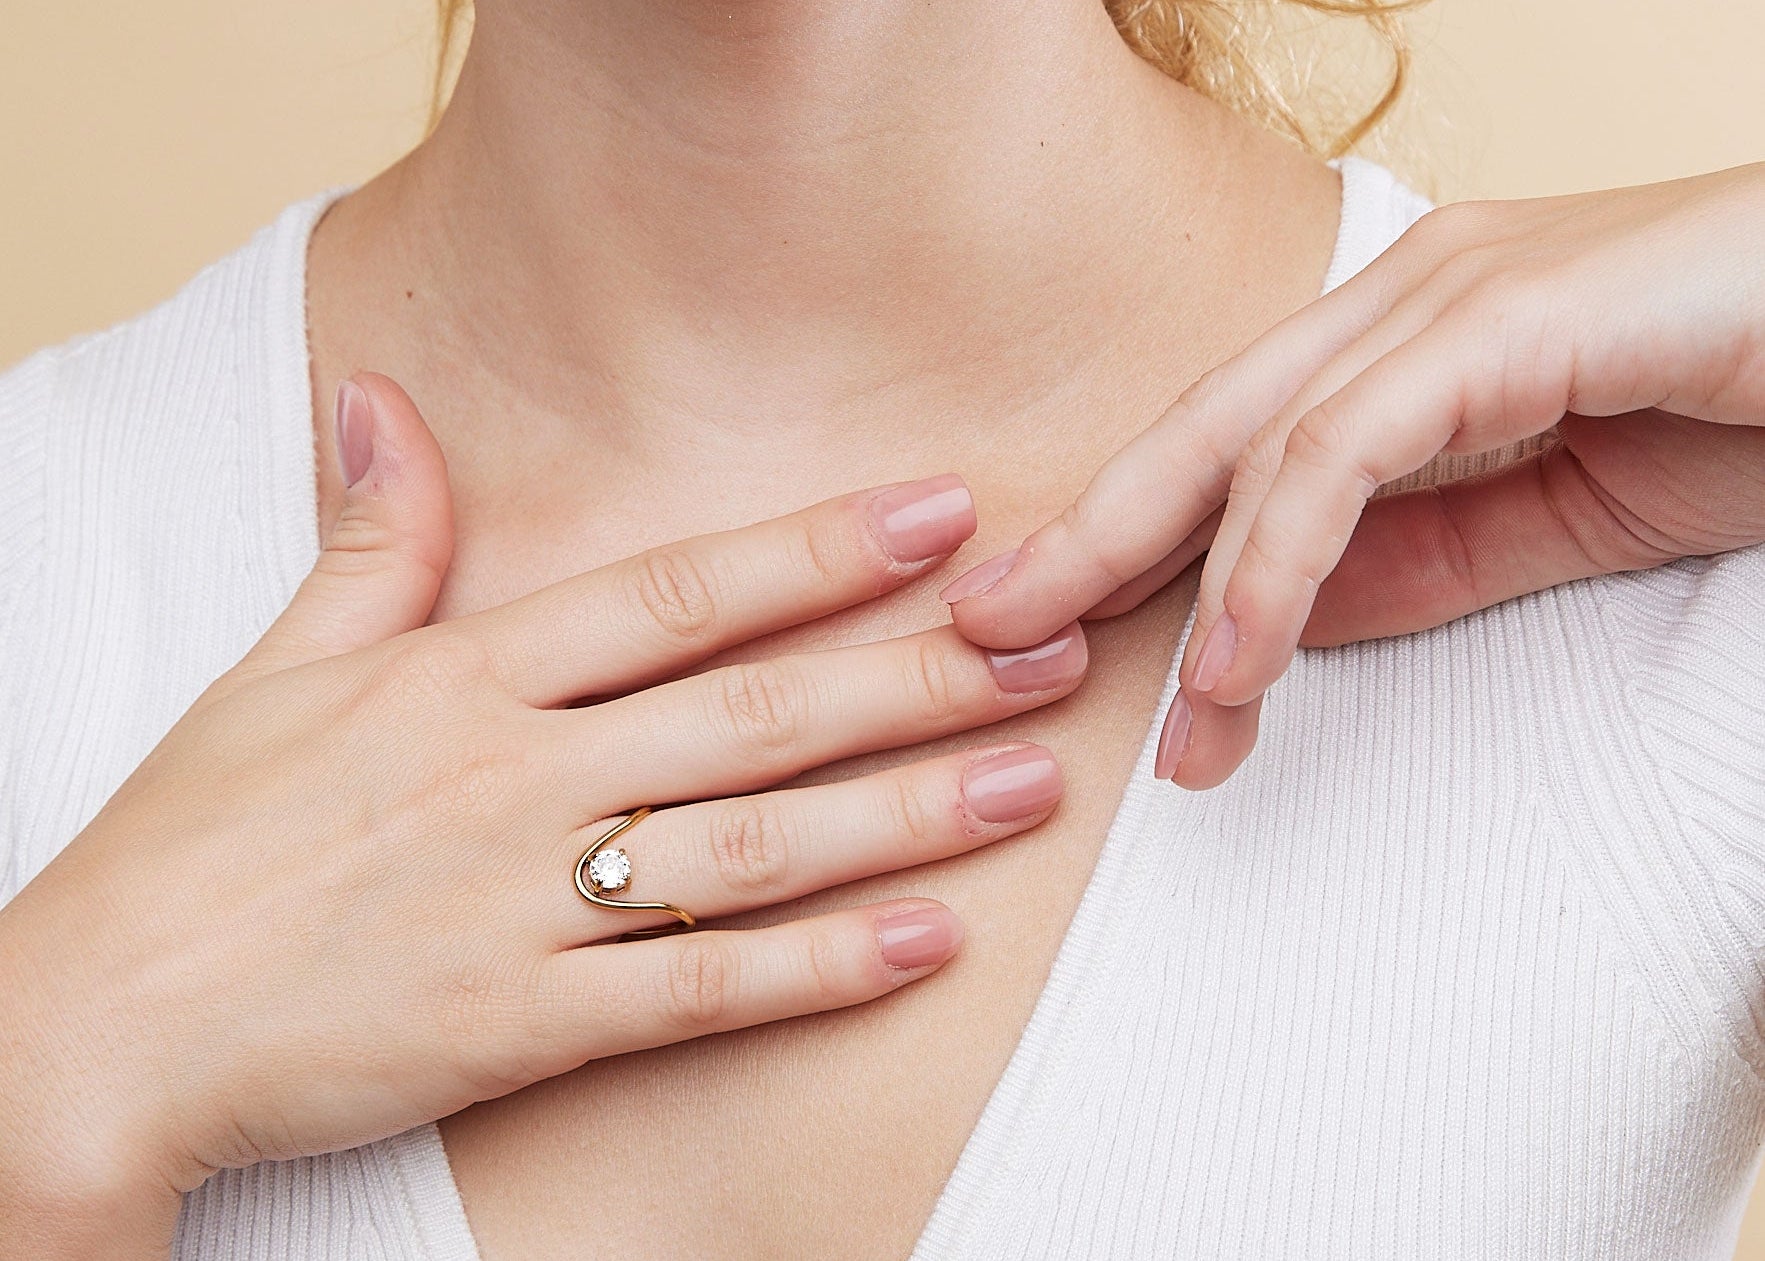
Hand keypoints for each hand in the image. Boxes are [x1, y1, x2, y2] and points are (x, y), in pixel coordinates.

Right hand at [0, 375, 1084, 1257]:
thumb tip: (382, 400)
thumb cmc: (192, 846)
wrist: (96, 1026)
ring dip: (903, 814)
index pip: (675, 593)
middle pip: (753, 712)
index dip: (816, 550)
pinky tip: (924, 943)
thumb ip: (369, 542)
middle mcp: (513, 775)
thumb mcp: (273, 671)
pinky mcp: (520, 1024)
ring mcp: (523, 902)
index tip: (941, 513)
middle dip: (913, 676)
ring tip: (1027, 785)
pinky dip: (817, 969)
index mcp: (463, 676)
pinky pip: (699, 991)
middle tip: (1046, 648)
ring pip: (753, 846)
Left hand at [943, 163, 1764, 786]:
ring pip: (1262, 447)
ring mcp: (1450, 294)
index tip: (1044, 622)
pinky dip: (1281, 563)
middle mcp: (1404, 299)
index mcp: (1405, 337)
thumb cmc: (1749, 409)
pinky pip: (1347, 453)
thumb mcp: (1550, 522)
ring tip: (1165, 721)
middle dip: (1092, 539)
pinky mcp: (1506, 316)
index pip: (1229, 441)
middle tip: (990, 639)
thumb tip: (1276, 626)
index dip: (1125, 531)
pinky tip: (1243, 658)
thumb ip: (1414, 562)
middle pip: (1204, 429)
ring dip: (1198, 594)